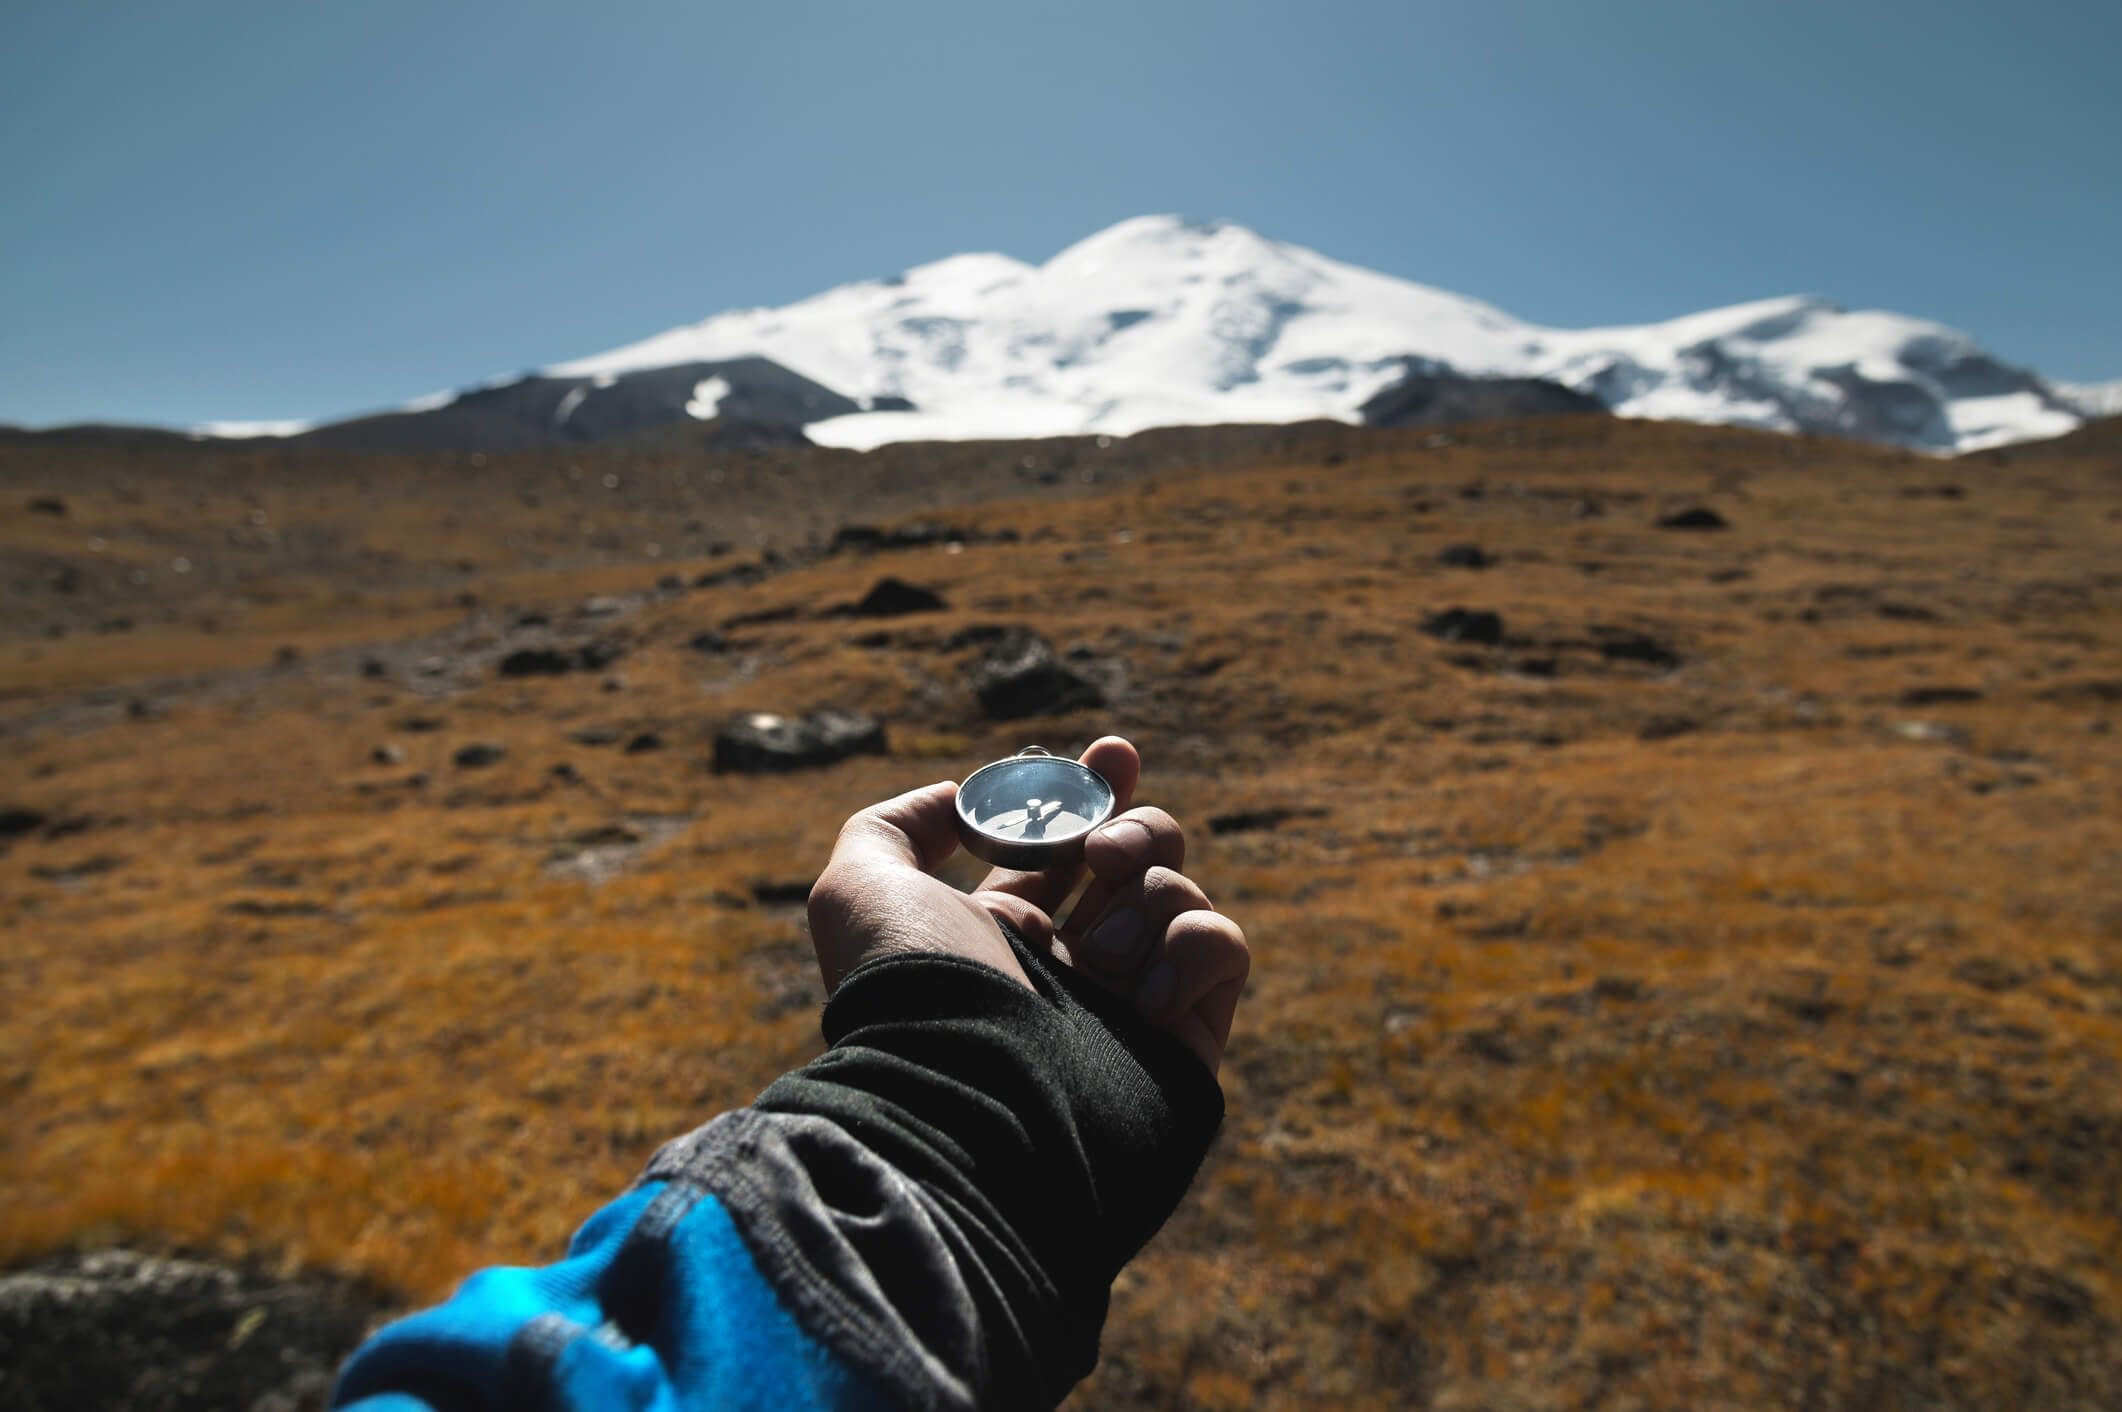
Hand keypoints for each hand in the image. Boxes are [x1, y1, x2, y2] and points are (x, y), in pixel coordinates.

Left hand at [807, 736, 1249, 1071]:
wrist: (972, 1105)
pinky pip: (1223, 947)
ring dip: (1145, 895)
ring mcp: (1133, 1001)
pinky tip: (1145, 986)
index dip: (1092, 790)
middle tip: (1102, 850)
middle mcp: (1071, 966)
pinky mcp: (1188, 1036)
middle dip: (1133, 826)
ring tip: (1100, 947)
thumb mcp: (860, 891)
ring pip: (1179, 893)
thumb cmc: (912, 993)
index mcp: (1001, 934)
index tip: (1111, 752)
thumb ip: (893, 828)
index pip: (1063, 847)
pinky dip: (1193, 944)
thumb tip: (954, 801)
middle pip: (1138, 857)